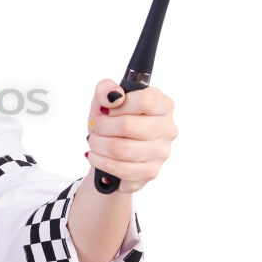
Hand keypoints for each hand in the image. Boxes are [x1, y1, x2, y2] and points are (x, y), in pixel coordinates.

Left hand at [85, 79, 177, 193]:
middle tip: (97, 127)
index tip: (109, 109)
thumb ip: (106, 89)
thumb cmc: (112, 122)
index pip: (145, 100)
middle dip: (102, 126)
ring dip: (98, 144)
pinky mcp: (150, 172)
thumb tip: (113, 95)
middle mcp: (167, 129)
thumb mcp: (105, 100)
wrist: (110, 152)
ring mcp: (161, 152)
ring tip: (95, 141)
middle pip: (127, 125)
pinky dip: (100, 160)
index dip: (120, 105)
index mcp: (162, 105)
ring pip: (119, 149)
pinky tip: (97, 155)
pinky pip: (118, 168)